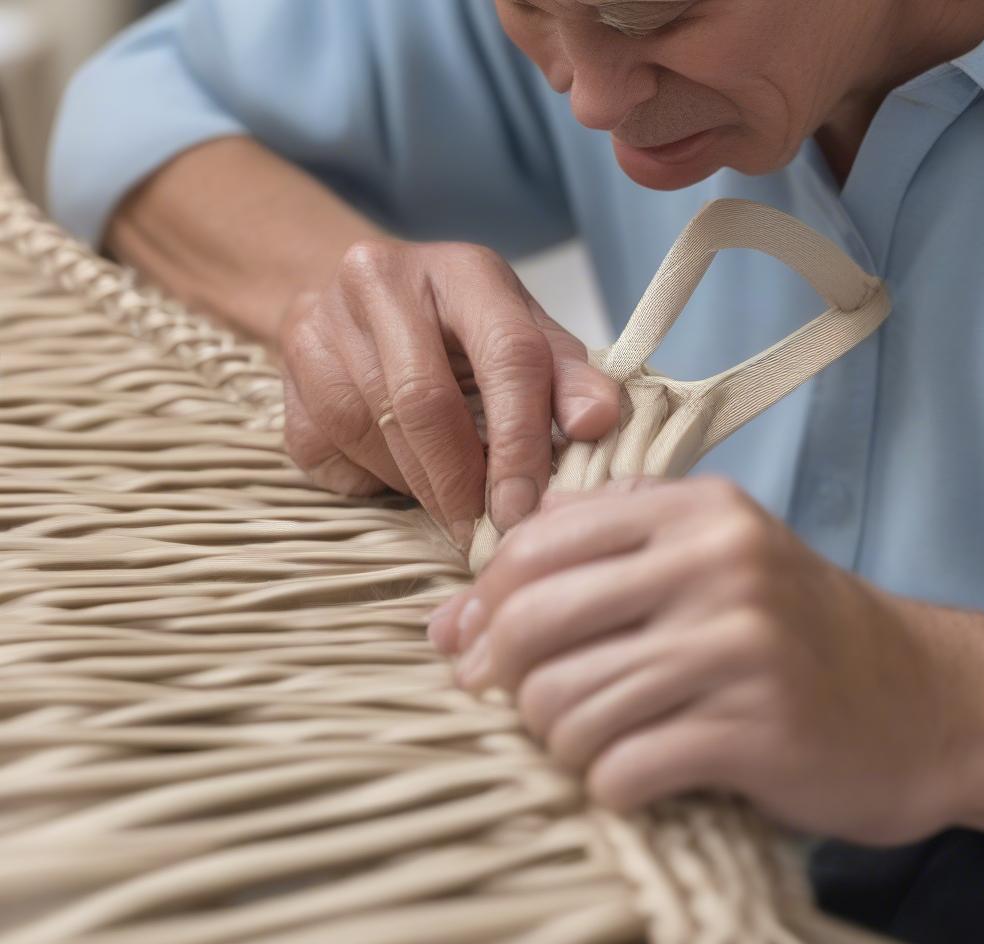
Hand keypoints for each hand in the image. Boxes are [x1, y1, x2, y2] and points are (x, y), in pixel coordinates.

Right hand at [278, 239, 618, 547]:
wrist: (364, 300)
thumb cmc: (460, 330)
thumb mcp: (524, 337)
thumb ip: (568, 378)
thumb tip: (600, 424)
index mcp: (463, 270)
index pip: (506, 355)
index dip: (520, 442)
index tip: (524, 509)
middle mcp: (380, 279)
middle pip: (422, 403)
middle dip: (459, 484)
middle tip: (482, 534)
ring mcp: (320, 321)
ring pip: (369, 432)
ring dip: (415, 485)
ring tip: (447, 500)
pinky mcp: (285, 367)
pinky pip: (327, 449)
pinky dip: (370, 477)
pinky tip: (396, 470)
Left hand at [428, 476, 983, 844]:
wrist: (917, 700)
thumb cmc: (784, 630)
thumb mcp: (697, 564)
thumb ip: (580, 566)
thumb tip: (448, 622)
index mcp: (694, 511)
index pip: (537, 544)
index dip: (484, 602)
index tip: (476, 644)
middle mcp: (718, 565)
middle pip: (537, 622)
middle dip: (503, 676)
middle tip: (515, 703)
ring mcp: (741, 648)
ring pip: (569, 705)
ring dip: (556, 740)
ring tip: (586, 741)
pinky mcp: (758, 731)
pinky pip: (621, 768)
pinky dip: (606, 783)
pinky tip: (630, 775)